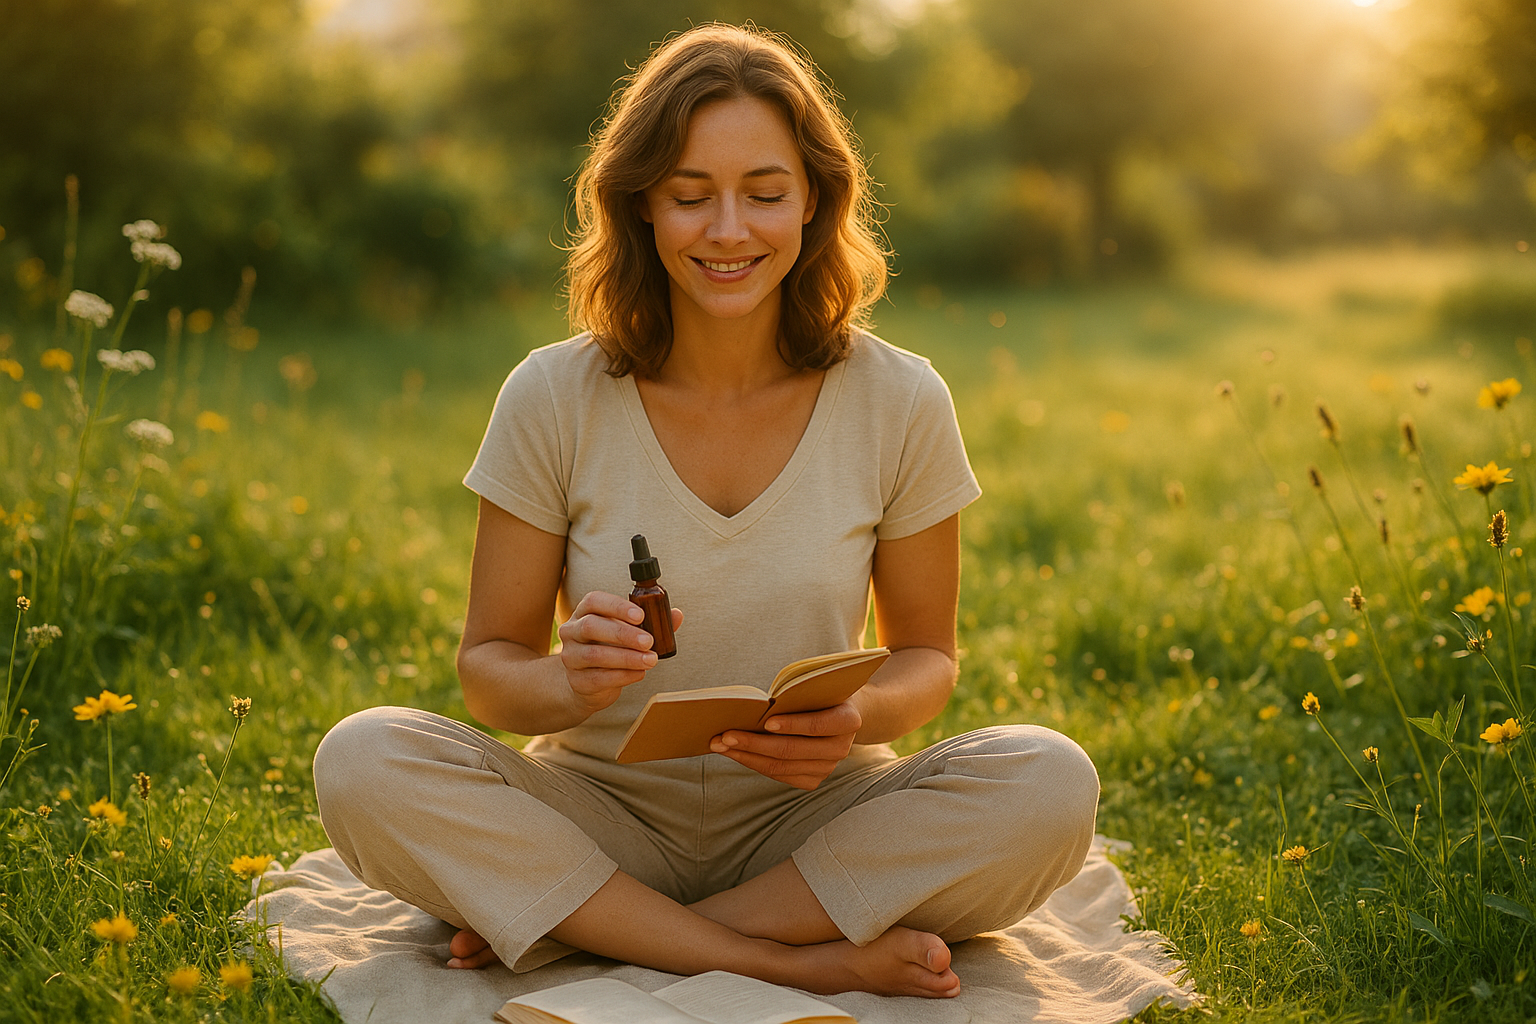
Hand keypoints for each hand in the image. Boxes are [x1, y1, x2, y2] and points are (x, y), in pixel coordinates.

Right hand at [557, 591, 682, 717]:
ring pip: (595, 655)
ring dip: (627, 658)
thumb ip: (652, 623)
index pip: (594, 601)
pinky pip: (598, 678)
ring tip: (650, 660)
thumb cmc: (611, 649)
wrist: (589, 683)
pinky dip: (623, 676)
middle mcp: (572, 631)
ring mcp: (571, 656)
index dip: (617, 607)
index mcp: (585, 612)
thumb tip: (676, 615)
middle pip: (591, 627)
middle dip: (623, 634)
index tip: (640, 615)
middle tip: (648, 641)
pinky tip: (639, 673)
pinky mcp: (576, 681)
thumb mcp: (628, 632)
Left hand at [710, 702, 862, 789]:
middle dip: (754, 743)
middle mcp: (841, 748)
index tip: (766, 721)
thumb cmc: (820, 691)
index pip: (818, 725)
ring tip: (720, 745)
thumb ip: (796, 693)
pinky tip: (734, 753)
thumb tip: (755, 706)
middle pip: (792, 750)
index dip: (793, 724)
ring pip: (781, 766)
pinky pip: (779, 775)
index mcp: (849, 720)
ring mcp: (828, 767)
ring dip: (746, 756)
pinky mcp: (813, 779)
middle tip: (725, 735)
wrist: (841, 713)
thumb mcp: (815, 684)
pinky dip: (754, 764)